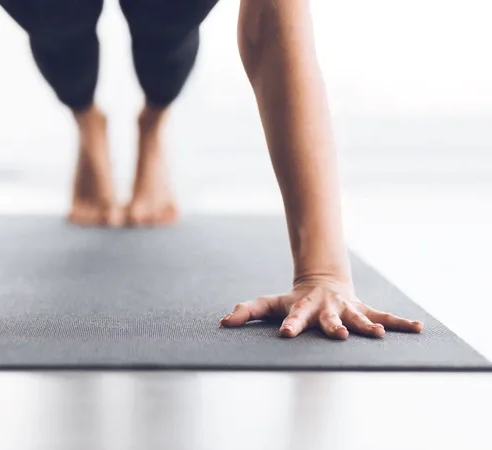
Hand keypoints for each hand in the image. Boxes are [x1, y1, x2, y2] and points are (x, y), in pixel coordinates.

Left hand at [219, 277, 423, 338]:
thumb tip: (224, 322)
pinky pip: (385, 316)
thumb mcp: (269, 303)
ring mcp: (347, 309)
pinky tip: (418, 328)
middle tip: (340, 335)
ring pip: (359, 318)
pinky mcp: (364, 310)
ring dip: (368, 325)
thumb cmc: (292, 300)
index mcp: (303, 308)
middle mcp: (327, 309)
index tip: (286, 334)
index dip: (290, 325)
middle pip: (330, 319)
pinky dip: (401, 322)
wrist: (322, 281)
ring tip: (379, 334)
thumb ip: (248, 310)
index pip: (294, 317)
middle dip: (335, 327)